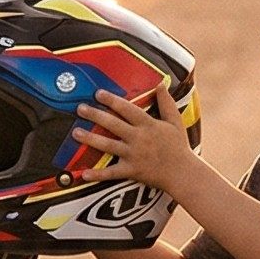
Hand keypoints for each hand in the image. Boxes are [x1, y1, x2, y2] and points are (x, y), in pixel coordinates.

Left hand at [74, 84, 195, 195]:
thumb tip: (160, 84)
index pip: (127, 109)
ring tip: (75, 132)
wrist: (184, 173)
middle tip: (80, 108)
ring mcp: (134, 155)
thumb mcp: (175, 121)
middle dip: (95, 115)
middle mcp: (139, 138)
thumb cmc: (179, 147)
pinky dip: (97, 174)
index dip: (112, 100)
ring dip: (90, 139)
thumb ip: (166, 103)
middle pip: (113, 124)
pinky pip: (112, 173)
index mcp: (148, 124)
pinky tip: (83, 173)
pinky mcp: (132, 171)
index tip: (98, 93)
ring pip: (108, 145)